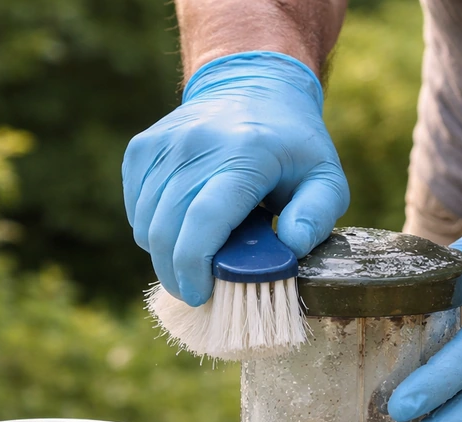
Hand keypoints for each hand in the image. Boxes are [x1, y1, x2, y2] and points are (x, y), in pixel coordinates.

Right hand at [122, 51, 348, 305]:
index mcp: (245, 154)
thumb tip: (292, 245)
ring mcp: (164, 144)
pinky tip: (181, 226)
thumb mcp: (325, 178)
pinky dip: (153, 230)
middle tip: (195, 292)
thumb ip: (317, 215)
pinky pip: (136, 208)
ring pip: (146, 223)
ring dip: (164, 254)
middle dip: (175, 273)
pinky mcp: (142, 148)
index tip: (200, 295)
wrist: (252, 86)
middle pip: (167, 228)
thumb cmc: (292, 146)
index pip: (204, 219)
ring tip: (194, 258)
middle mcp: (197, 144)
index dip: (195, 266)